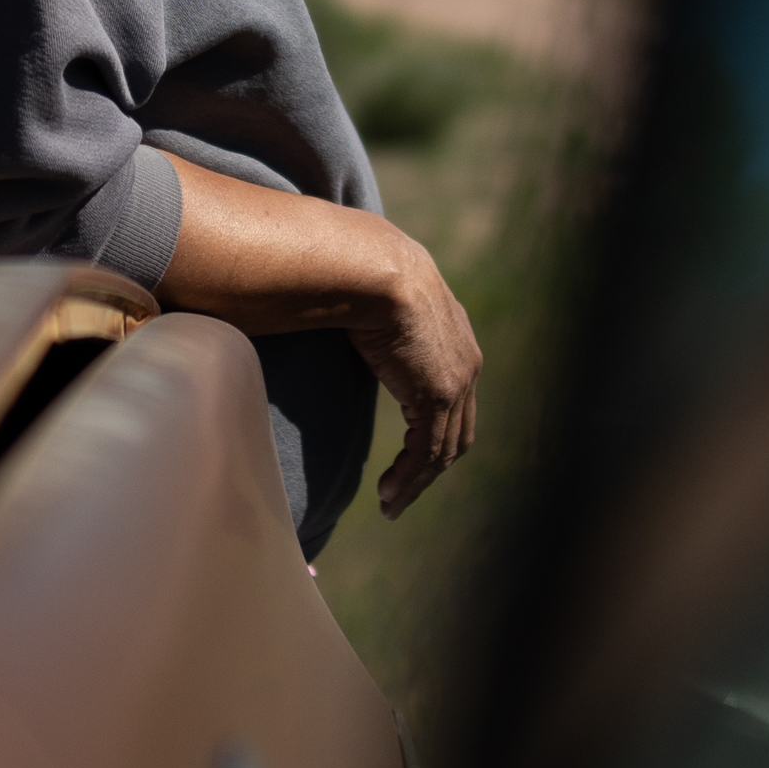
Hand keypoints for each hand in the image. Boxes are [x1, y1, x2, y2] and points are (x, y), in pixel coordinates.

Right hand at [154, 155, 491, 521]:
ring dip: (416, 481)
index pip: (451, 394)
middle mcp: (465, 357)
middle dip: (428, 464)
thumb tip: (303, 301)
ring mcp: (458, 377)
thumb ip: (354, 311)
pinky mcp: (440, 394)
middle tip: (397, 493)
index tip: (404, 457)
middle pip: (456, 427)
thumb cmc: (345, 269)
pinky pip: (428, 451)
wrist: (364, 263)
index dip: (430, 429)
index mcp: (450, 331)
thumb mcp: (359, 294)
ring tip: (388, 505)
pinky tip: (387, 498)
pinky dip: (410, 479)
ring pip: (443, 447)